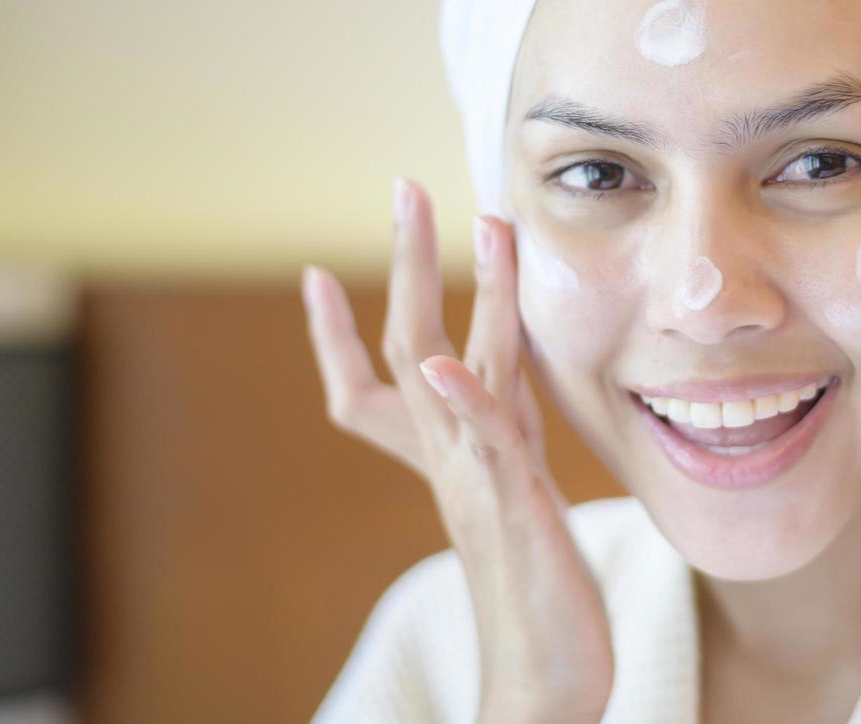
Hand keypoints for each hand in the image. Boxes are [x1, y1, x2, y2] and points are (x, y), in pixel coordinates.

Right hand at [302, 178, 613, 723]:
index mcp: (451, 456)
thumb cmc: (535, 591)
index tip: (312, 274)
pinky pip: (482, 446)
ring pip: (453, 371)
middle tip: (402, 186)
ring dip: (455, 293)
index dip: (336, 334)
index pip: (374, 388)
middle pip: (408, 346)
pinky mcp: (514, 508)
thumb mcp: (509, 498)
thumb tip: (478, 405)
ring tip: (466, 218)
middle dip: (404, 263)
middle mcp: (452, 460)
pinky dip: (461, 402)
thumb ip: (491, 446)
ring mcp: (477, 481)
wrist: (548, 679)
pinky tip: (445, 366)